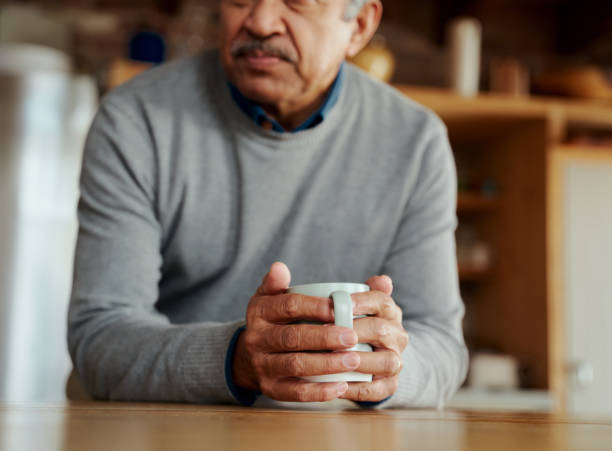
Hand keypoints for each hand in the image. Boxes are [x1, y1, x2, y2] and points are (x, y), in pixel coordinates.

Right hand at [232, 262, 361, 401]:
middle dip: (324, 337)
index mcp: (259, 312)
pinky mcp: (270, 388)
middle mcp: (257, 339)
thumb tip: (279, 267)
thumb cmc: (271, 321)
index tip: (338, 308)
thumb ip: (277, 282)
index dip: (313, 307)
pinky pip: (295, 392)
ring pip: (295, 365)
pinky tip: (341, 387)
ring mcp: (262, 365)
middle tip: (353, 337)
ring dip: (326, 364)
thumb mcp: (268, 298)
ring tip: (354, 360)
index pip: (287, 306)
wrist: (247, 356)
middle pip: (292, 337)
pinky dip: (318, 392)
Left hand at [339, 275, 409, 402]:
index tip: (339, 303)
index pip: (381, 300)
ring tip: (333, 359)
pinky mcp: (390, 385)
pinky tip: (337, 386)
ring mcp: (396, 361)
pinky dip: (357, 389)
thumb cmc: (356, 325)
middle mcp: (397, 336)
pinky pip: (377, 389)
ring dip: (359, 360)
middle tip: (327, 332)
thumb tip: (382, 279)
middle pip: (381, 329)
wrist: (373, 355)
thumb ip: (361, 291)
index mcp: (389, 312)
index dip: (361, 301)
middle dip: (354, 330)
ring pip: (385, 361)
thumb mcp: (357, 306)